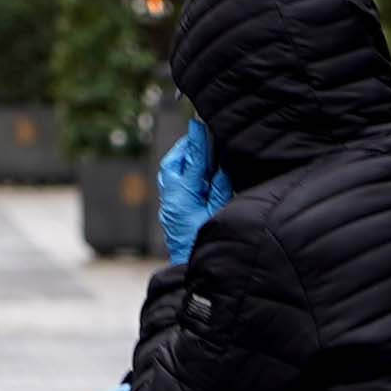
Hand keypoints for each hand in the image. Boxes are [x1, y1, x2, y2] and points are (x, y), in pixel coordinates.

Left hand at [156, 121, 233, 264]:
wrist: (190, 267)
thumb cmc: (206, 243)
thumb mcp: (219, 213)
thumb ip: (220, 188)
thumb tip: (220, 166)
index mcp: (183, 197)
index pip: (191, 162)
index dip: (197, 142)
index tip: (200, 124)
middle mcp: (172, 198)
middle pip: (175, 163)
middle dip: (187, 146)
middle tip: (200, 132)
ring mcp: (169, 203)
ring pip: (171, 171)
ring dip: (184, 157)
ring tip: (199, 145)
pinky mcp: (171, 209)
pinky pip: (173, 182)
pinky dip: (183, 170)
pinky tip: (196, 167)